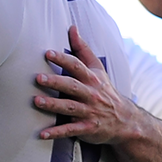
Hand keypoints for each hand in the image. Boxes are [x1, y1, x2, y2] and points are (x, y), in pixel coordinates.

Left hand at [33, 26, 139, 144]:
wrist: (126, 120)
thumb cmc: (104, 90)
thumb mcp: (97, 69)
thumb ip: (83, 49)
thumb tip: (72, 27)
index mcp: (92, 78)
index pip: (77, 66)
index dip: (62, 59)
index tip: (47, 53)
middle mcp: (90, 94)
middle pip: (72, 86)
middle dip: (55, 81)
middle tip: (38, 78)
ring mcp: (89, 112)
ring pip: (69, 107)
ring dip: (52, 105)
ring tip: (36, 101)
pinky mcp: (87, 128)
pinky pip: (70, 130)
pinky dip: (56, 133)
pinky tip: (41, 134)